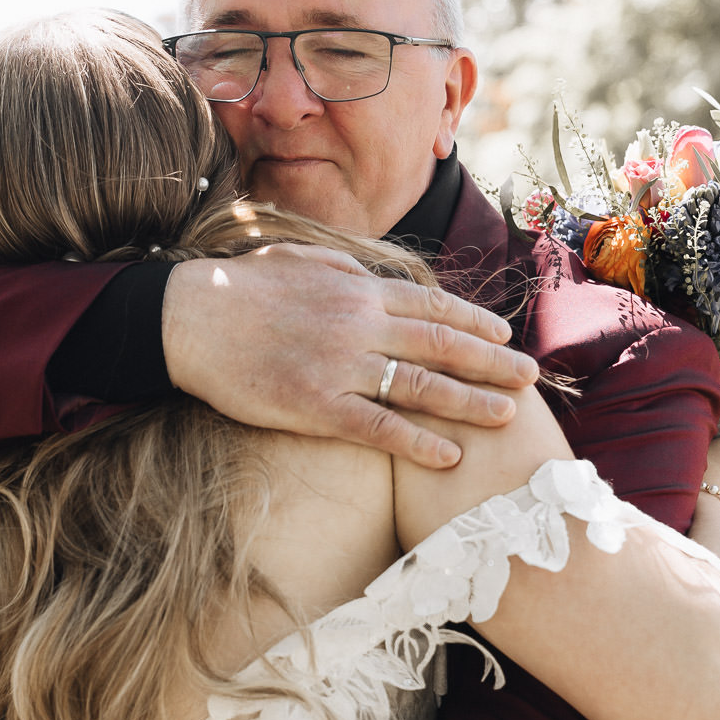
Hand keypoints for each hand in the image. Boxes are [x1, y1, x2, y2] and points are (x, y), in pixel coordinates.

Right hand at [162, 244, 538, 468]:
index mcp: (358, 289)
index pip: (432, 306)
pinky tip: (449, 457)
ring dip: (470, 402)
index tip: (504, 335)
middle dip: (491, 361)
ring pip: (421, 386)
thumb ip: (347, 270)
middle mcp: (360, 324)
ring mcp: (340, 366)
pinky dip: (418, 443)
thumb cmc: (241, 289)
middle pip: (442, 345)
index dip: (474, 322)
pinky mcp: (315, 405)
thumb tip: (376, 276)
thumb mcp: (302, 262)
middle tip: (529, 377)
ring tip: (506, 416)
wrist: (190, 317)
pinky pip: (378, 427)